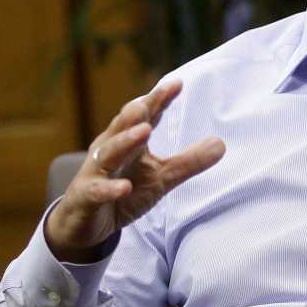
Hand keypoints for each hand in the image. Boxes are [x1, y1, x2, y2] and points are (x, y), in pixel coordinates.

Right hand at [45, 79, 224, 262]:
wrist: (84, 222)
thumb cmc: (123, 191)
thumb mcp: (161, 178)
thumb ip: (188, 162)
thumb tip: (221, 144)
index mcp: (128, 142)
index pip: (144, 116)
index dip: (159, 100)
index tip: (177, 84)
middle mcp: (109, 150)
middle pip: (123, 127)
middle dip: (137, 113)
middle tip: (151, 100)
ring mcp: (95, 172)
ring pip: (109, 153)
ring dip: (126, 141)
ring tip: (144, 132)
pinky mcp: (86, 196)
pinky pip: (97, 191)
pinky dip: (110, 188)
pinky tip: (124, 187)